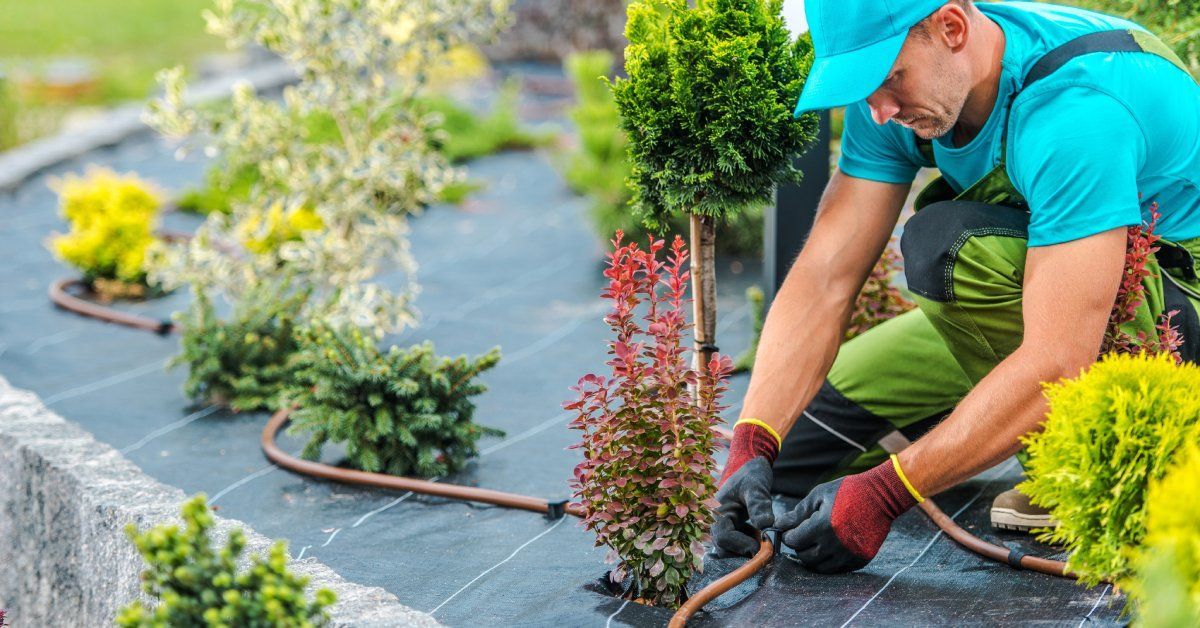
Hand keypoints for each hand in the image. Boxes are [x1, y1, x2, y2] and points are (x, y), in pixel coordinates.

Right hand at [711, 420, 780, 556]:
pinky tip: (757, 533)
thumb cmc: (750, 474)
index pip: (723, 538)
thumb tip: (766, 526)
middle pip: (723, 549)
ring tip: (760, 536)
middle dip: (742, 551)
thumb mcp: (756, 486)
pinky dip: (746, 544)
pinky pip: (734, 545)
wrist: (749, 466)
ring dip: (745, 549)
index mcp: (717, 510)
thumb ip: (760, 505)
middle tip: (763, 545)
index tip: (761, 546)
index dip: (741, 545)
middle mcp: (715, 521)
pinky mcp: (730, 528)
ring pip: (728, 550)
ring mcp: (722, 526)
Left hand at [775, 459, 917, 572]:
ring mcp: (848, 555)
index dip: (788, 535)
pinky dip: (829, 561)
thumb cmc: (847, 491)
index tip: (791, 530)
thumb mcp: (819, 495)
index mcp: (822, 527)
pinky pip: (837, 569)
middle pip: (804, 557)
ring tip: (816, 541)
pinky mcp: (859, 560)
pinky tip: (830, 547)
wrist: (881, 497)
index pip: (793, 541)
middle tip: (803, 535)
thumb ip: (798, 513)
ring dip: (813, 556)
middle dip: (799, 546)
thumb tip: (779, 525)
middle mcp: (835, 545)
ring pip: (819, 567)